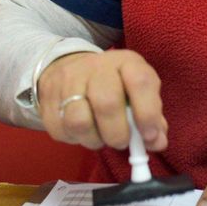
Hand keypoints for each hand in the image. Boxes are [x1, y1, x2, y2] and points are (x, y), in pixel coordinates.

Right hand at [36, 49, 165, 152]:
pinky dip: (75, 139)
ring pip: (79, 121)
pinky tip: (82, 132)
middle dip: (117, 134)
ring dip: (94, 140)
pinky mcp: (48, 98)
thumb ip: (152, 119)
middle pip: (106, 103)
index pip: (140, 82)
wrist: (72, 69)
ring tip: (100, 137)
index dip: (147, 113)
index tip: (149, 137)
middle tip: (121, 143)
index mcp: (126, 62)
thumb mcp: (138, 93)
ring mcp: (69, 80)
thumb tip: (158, 143)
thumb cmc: (115, 87)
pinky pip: (61, 130)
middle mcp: (97, 66)